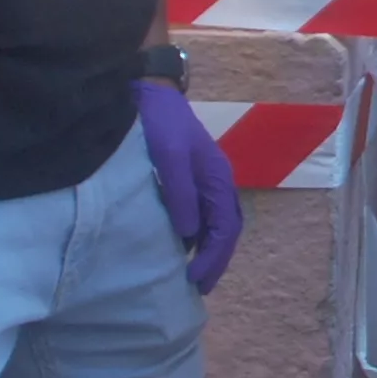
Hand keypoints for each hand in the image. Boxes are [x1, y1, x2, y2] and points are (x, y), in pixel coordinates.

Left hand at [134, 80, 242, 293]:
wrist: (150, 90)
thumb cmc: (160, 123)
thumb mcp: (169, 155)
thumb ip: (180, 193)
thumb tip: (188, 235)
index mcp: (218, 178)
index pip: (224, 229)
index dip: (213, 258)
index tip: (193, 281)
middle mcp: (218, 181)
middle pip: (227, 229)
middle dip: (216, 260)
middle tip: (198, 287)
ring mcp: (205, 178)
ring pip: (216, 222)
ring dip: (208, 249)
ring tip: (192, 273)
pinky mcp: (190, 176)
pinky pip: (202, 213)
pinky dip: (197, 235)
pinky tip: (181, 245)